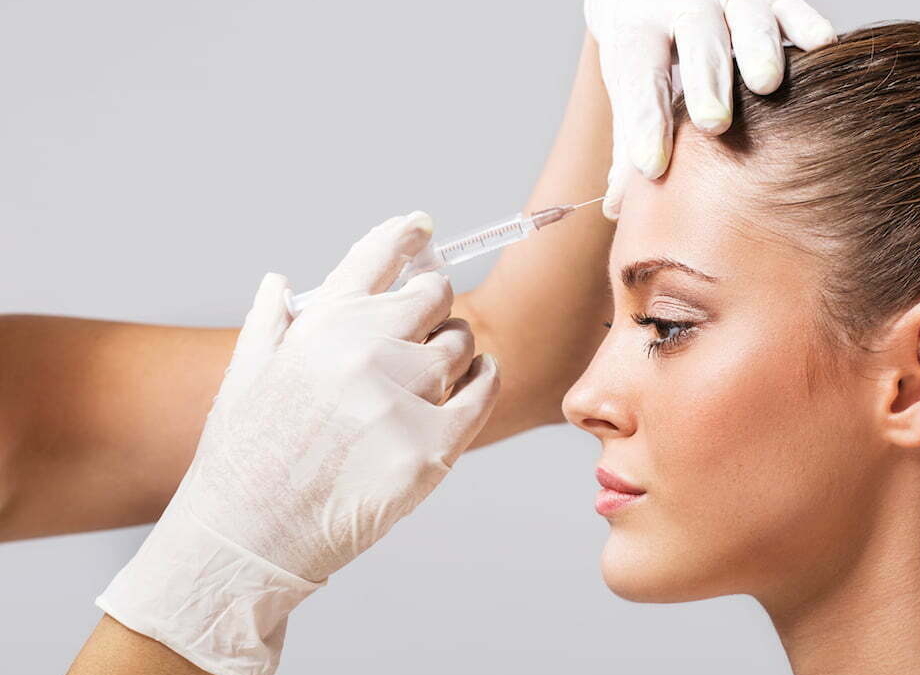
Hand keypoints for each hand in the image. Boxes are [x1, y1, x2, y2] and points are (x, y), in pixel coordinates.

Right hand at [96, 212, 499, 674]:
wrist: (243, 544)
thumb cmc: (241, 463)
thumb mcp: (243, 377)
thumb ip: (272, 321)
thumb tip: (282, 279)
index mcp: (317, 327)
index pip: (374, 259)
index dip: (405, 236)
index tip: (422, 226)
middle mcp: (360, 352)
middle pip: (433, 297)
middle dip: (432, 307)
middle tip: (426, 326)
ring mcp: (397, 401)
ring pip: (460, 345)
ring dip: (456, 350)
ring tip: (437, 371)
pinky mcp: (428, 450)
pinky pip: (480, 394)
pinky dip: (484, 382)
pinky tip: (477, 381)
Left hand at [585, 0, 835, 218]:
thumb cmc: (647, 45)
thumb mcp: (630, 82)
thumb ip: (630, 140)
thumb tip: (615, 208)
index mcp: (636, 33)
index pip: (639, 79)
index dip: (645, 123)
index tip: (651, 167)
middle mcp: (679, 6)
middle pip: (694, 40)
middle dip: (705, 81)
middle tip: (714, 123)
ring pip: (745, 14)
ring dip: (757, 47)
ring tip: (767, 83)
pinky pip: (788, 4)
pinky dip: (805, 23)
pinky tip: (822, 46)